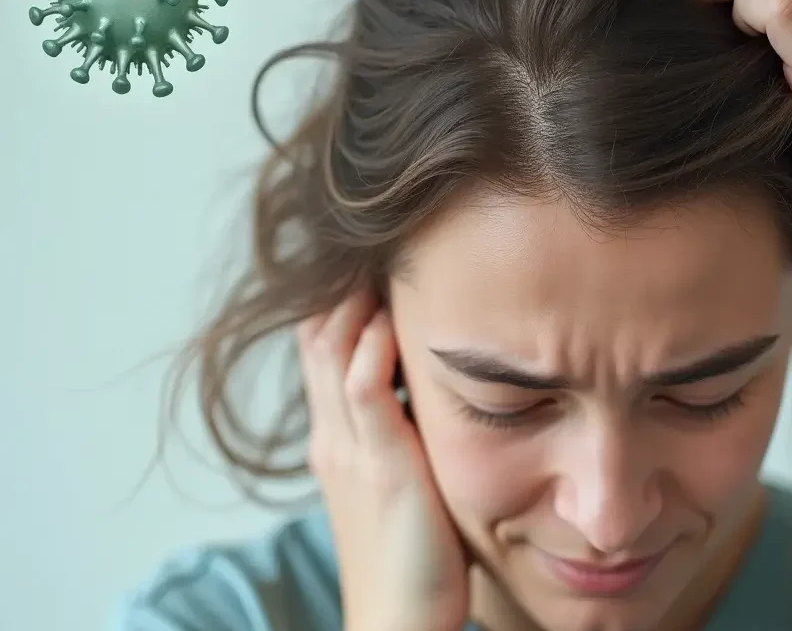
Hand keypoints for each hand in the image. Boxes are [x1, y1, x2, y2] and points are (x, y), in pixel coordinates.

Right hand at [297, 290, 468, 630]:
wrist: (399, 622)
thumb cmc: (413, 554)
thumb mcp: (399, 481)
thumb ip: (401, 434)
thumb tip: (426, 390)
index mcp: (337, 438)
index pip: (324, 348)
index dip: (342, 301)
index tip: (380, 264)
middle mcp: (333, 436)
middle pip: (318, 337)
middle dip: (345, 286)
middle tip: (384, 246)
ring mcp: (351, 449)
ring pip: (332, 352)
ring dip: (355, 303)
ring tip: (389, 262)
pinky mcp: (381, 467)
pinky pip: (363, 391)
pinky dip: (372, 349)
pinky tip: (393, 322)